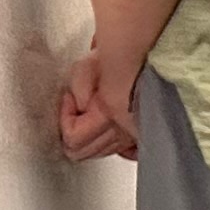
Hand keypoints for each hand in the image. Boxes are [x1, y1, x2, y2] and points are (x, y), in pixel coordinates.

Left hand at [54, 45, 139, 162]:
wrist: (143, 56)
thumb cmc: (115, 60)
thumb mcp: (85, 68)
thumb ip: (77, 92)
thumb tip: (78, 109)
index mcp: (109, 116)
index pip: (74, 138)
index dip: (65, 117)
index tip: (70, 97)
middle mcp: (124, 132)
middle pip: (83, 152)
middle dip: (73, 131)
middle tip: (76, 108)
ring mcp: (135, 136)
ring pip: (99, 153)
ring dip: (89, 137)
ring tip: (91, 113)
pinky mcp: (142, 136)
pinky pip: (124, 153)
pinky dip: (111, 146)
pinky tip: (106, 132)